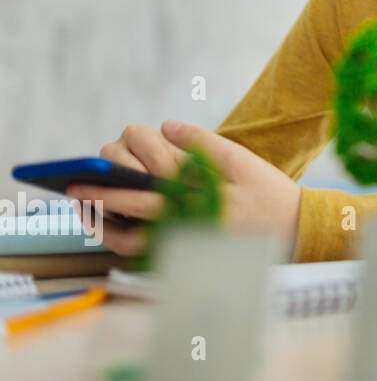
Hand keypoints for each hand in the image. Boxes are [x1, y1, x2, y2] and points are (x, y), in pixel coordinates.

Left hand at [70, 120, 301, 257]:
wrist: (294, 232)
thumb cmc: (267, 193)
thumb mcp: (243, 161)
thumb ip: (204, 142)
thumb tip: (167, 126)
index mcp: (206, 190)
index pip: (155, 173)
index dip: (127, 161)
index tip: (109, 152)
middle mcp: (194, 218)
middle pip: (136, 204)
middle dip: (102, 192)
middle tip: (77, 184)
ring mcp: (188, 241)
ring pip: (133, 236)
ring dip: (103, 220)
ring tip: (84, 206)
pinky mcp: (185, 254)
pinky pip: (144, 254)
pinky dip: (119, 240)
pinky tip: (107, 226)